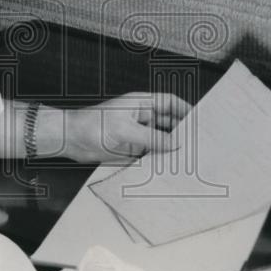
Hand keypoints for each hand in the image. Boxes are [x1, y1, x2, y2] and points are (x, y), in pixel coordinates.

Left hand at [60, 92, 190, 162]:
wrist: (70, 140)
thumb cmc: (92, 125)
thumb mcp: (125, 130)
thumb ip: (152, 137)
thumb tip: (175, 143)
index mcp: (141, 103)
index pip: (169, 102)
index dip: (185, 110)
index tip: (199, 121)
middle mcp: (141, 117)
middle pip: (168, 122)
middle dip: (182, 132)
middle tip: (197, 144)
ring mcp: (137, 133)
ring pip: (161, 140)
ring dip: (171, 148)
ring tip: (187, 159)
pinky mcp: (131, 149)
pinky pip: (150, 154)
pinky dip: (159, 160)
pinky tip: (168, 168)